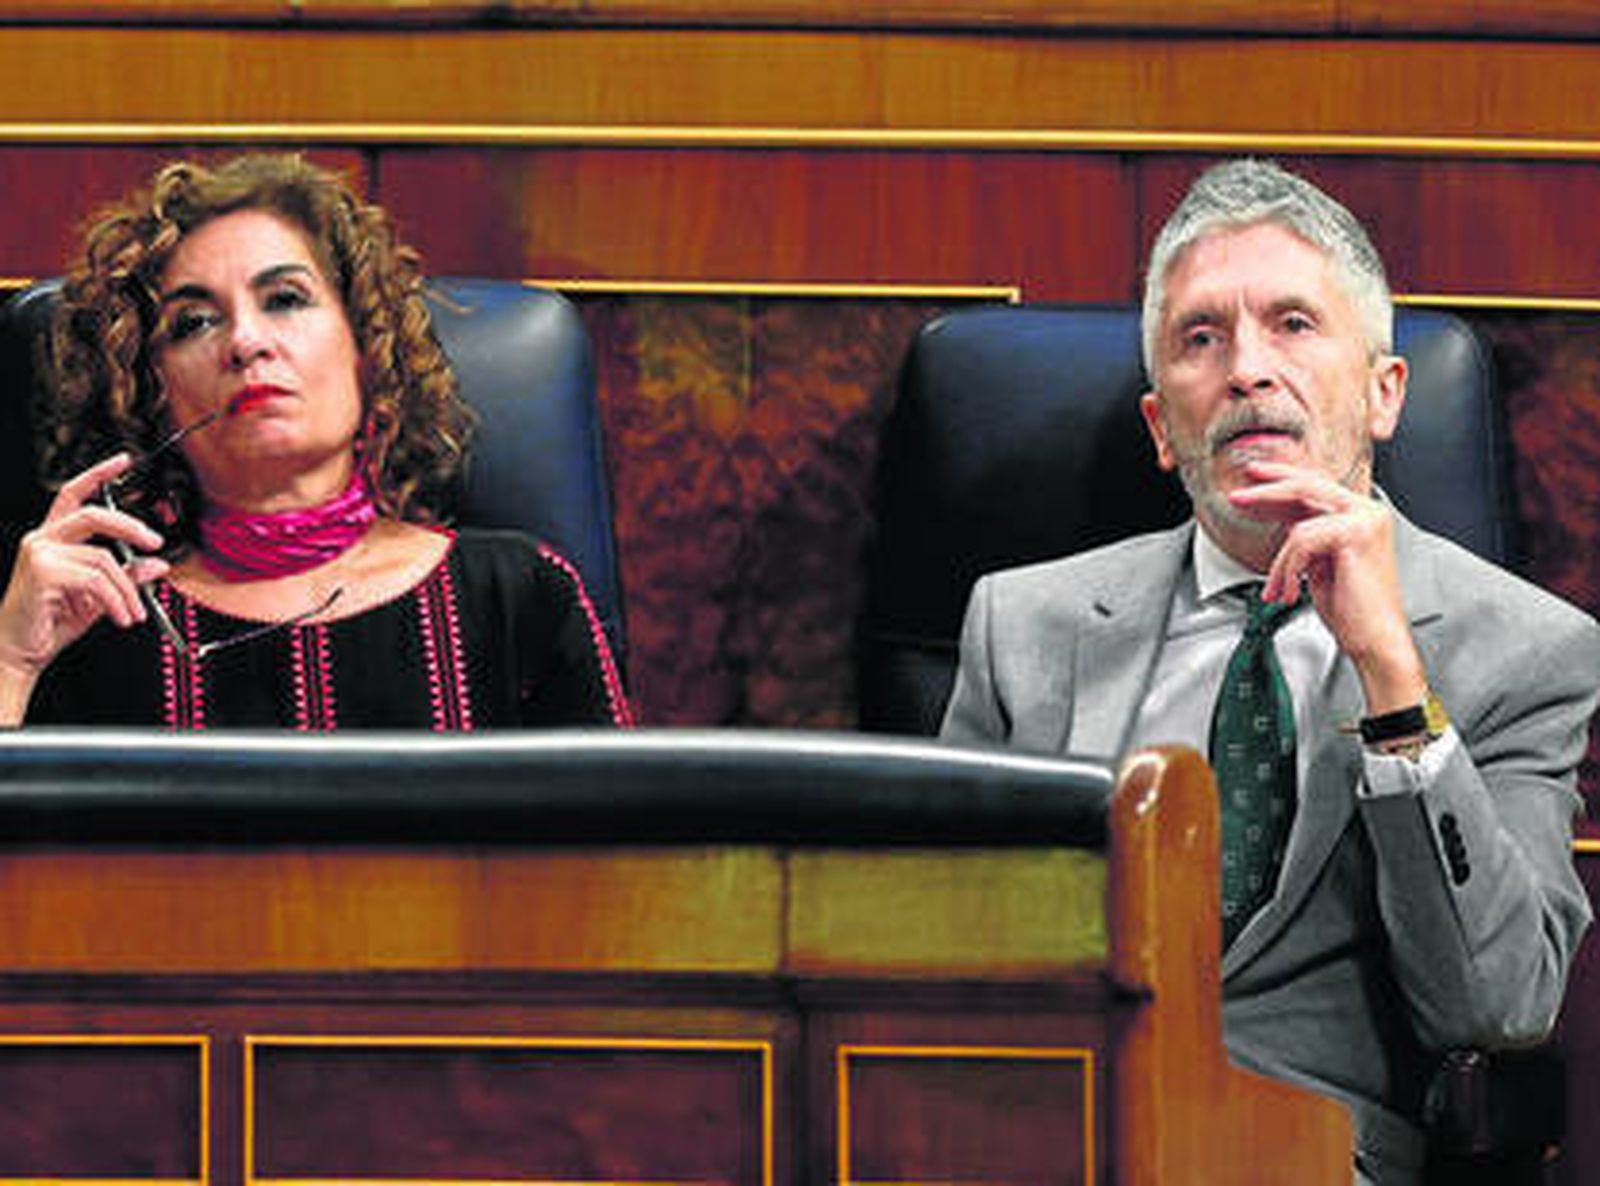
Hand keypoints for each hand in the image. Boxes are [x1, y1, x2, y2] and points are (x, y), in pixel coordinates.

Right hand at [0, 453, 168, 685]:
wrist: (20, 651)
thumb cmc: (51, 623)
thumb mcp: (99, 596)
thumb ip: (126, 577)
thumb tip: (158, 563)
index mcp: (54, 538)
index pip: (75, 494)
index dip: (99, 474)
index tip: (123, 459)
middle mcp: (43, 539)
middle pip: (94, 515)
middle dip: (131, 527)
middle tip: (155, 542)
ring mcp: (39, 553)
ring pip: (103, 559)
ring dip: (127, 590)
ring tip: (134, 613)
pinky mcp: (41, 571)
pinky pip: (95, 579)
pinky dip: (116, 600)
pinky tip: (121, 617)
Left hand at [1228, 459, 1427, 713]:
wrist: (1375, 640)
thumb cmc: (1351, 610)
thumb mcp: (1318, 563)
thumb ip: (1305, 535)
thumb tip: (1279, 514)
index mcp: (1361, 515)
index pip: (1315, 487)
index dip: (1281, 480)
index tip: (1253, 480)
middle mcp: (1368, 512)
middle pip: (1306, 486)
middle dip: (1266, 491)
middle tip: (1237, 496)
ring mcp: (1365, 520)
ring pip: (1298, 525)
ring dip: (1279, 564)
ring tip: (1277, 590)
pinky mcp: (1356, 534)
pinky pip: (1301, 542)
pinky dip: (1288, 570)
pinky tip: (1289, 592)